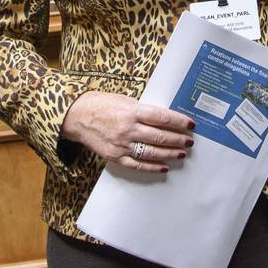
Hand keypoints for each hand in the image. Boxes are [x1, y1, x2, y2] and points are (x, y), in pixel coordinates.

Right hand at [62, 90, 195, 172]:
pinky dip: (153, 167)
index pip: (162, 118)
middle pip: (160, 137)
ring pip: (152, 152)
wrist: (76, 116)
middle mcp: (128, 129)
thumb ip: (143, 110)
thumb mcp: (124, 100)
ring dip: (170, 154)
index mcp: (132, 111)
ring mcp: (121, 145)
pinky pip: (138, 165)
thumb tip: (164, 119)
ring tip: (181, 153)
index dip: (179, 122)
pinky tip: (164, 167)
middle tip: (189, 141)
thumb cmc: (100, 104)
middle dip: (178, 140)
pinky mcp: (115, 157)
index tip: (190, 124)